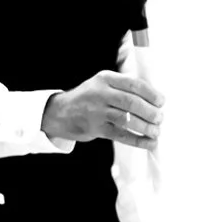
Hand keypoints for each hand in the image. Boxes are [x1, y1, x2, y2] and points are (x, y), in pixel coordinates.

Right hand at [40, 71, 163, 147]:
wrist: (60, 112)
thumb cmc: (90, 98)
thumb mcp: (103, 84)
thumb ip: (125, 88)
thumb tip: (156, 100)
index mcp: (106, 78)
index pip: (133, 84)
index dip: (151, 94)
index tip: (162, 102)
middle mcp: (100, 93)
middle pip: (131, 102)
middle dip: (150, 112)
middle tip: (160, 118)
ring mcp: (96, 111)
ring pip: (126, 119)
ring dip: (145, 127)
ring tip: (156, 131)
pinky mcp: (95, 128)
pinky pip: (120, 135)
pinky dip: (138, 140)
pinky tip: (149, 143)